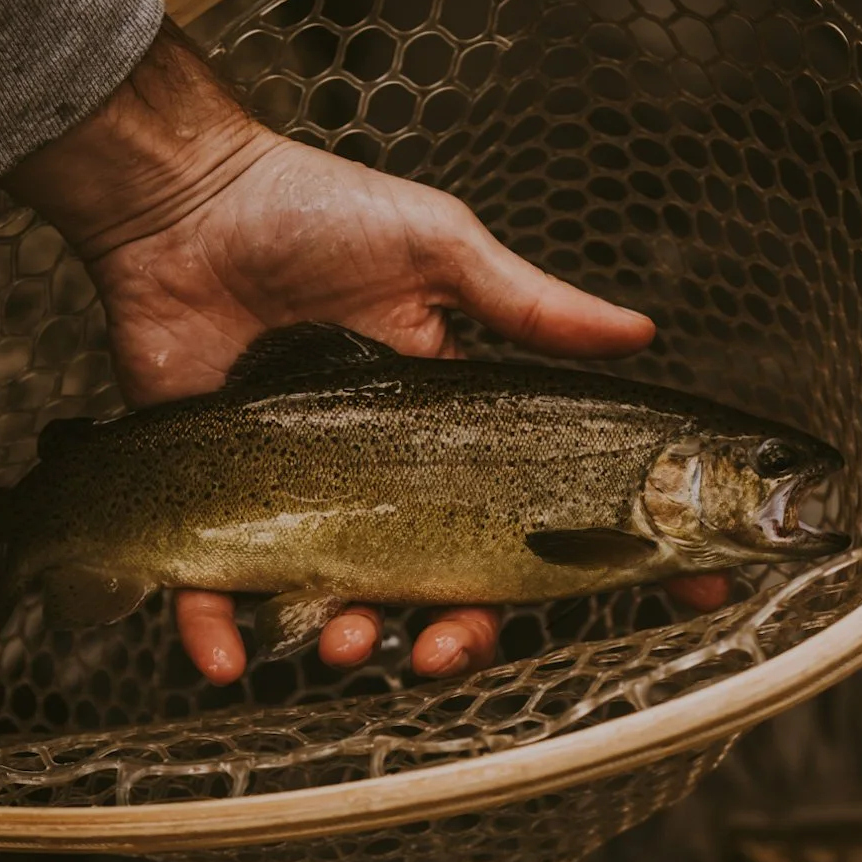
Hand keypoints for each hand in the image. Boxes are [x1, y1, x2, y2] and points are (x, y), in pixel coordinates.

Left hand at [9, 24, 714, 683]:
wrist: (184, 202)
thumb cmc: (310, 213)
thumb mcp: (436, 249)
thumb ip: (527, 306)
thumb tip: (642, 332)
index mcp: (440, 423)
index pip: (528, 508)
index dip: (594, 556)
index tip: (677, 591)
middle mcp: (373, 474)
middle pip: (435, 582)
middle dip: (453, 632)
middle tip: (444, 651)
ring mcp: (288, 493)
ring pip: (327, 600)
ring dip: (343, 638)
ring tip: (343, 643)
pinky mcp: (204, 497)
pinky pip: (208, 588)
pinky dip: (213, 630)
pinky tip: (225, 658)